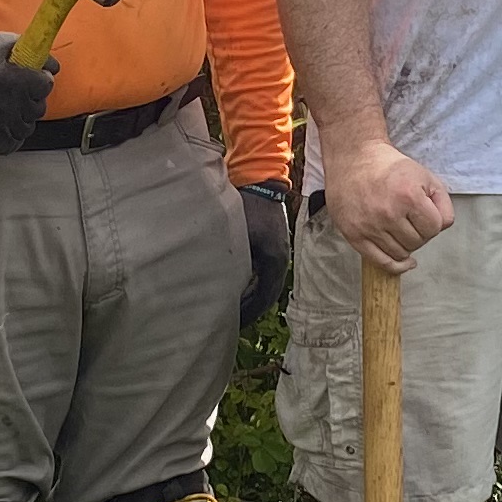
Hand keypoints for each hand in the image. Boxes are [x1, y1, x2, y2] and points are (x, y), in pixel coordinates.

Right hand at [0, 34, 58, 153]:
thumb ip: (27, 47)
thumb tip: (52, 63)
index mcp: (16, 81)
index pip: (46, 84)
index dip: (39, 80)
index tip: (29, 78)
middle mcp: (13, 106)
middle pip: (39, 106)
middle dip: (30, 98)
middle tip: (12, 92)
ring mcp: (5, 127)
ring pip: (28, 124)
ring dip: (21, 116)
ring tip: (3, 107)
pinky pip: (17, 140)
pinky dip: (12, 133)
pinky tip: (0, 122)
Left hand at [236, 182, 294, 330]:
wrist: (259, 176)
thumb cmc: (247, 204)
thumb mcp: (237, 235)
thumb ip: (231, 261)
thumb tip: (220, 286)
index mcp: (275, 260)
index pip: (264, 297)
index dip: (249, 313)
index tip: (233, 325)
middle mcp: (280, 259)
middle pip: (267, 294)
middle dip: (250, 309)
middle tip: (231, 323)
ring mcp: (277, 252)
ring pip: (265, 284)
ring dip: (251, 297)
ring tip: (234, 310)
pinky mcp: (271, 245)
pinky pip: (263, 272)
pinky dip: (251, 284)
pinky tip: (237, 288)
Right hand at [321, 136, 451, 272]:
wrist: (354, 159)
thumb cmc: (390, 167)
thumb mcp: (425, 176)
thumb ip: (442, 203)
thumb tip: (441, 228)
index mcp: (408, 196)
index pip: (434, 228)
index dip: (433, 221)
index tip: (424, 212)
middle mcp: (388, 213)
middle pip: (418, 242)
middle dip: (419, 233)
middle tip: (410, 218)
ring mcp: (369, 226)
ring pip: (401, 253)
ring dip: (405, 244)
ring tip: (400, 228)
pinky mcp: (354, 235)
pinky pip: (380, 262)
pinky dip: (395, 265)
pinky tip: (404, 261)